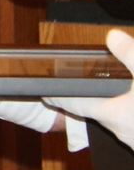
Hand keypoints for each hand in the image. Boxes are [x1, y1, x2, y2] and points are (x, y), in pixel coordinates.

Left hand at [47, 28, 133, 145]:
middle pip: (98, 111)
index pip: (74, 103)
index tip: (44, 90)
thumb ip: (132, 56)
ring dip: (118, 107)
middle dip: (93, 97)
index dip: (57, 94)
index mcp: (114, 114)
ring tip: (120, 91)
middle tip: (85, 85)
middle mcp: (122, 132)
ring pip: (120, 121)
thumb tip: (112, 37)